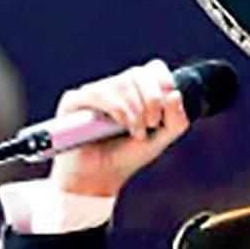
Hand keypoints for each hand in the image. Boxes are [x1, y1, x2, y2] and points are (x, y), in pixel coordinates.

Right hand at [47, 59, 191, 197]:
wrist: (99, 179)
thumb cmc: (127, 157)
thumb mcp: (160, 140)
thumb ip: (176, 121)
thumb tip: (175, 94)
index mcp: (136, 90)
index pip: (153, 69)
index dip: (164, 84)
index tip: (165, 111)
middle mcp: (113, 87)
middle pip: (139, 73)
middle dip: (152, 100)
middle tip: (152, 125)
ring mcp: (92, 92)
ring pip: (121, 84)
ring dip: (136, 110)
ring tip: (137, 133)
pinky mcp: (73, 102)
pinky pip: (98, 93)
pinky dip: (118, 109)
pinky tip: (124, 125)